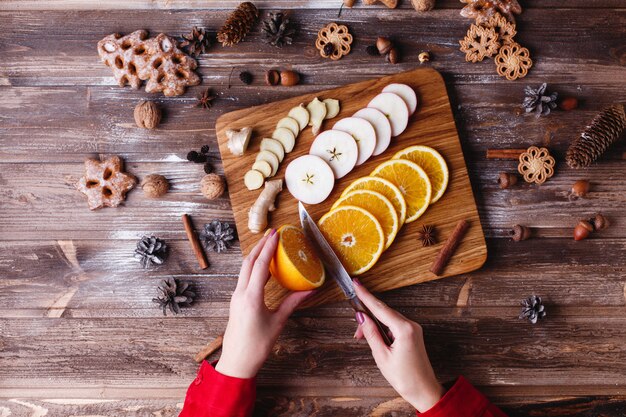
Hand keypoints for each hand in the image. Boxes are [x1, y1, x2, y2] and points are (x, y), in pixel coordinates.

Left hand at [215, 230, 313, 378]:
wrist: (236, 362)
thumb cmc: (257, 346)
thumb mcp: (278, 322)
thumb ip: (292, 303)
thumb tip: (310, 290)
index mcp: (251, 297)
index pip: (260, 265)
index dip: (268, 248)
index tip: (276, 234)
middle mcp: (240, 293)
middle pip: (248, 262)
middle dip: (260, 246)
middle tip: (273, 234)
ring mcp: (236, 297)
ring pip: (244, 269)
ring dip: (256, 255)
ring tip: (269, 246)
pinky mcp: (236, 301)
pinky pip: (244, 278)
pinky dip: (253, 268)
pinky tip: (264, 267)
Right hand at [353, 280, 444, 411]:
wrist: (424, 390)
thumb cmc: (405, 377)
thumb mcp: (382, 356)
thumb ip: (371, 333)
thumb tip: (361, 317)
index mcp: (404, 329)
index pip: (380, 308)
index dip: (366, 296)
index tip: (356, 284)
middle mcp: (411, 325)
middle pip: (383, 312)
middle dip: (367, 317)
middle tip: (355, 329)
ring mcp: (413, 328)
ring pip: (388, 319)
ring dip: (374, 325)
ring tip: (362, 337)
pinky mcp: (412, 334)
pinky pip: (393, 325)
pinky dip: (382, 329)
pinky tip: (374, 338)